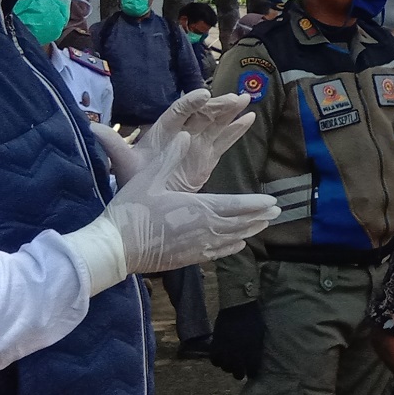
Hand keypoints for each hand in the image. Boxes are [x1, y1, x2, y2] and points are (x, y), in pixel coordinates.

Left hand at [92, 90, 250, 185]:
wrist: (143, 198)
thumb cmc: (134, 178)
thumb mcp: (124, 163)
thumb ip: (113, 145)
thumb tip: (92, 128)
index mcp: (163, 129)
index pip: (179, 110)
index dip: (191, 102)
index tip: (204, 95)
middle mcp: (182, 132)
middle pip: (202, 114)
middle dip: (219, 105)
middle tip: (235, 98)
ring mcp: (196, 143)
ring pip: (216, 123)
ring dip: (231, 111)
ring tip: (247, 99)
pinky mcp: (206, 156)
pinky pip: (223, 141)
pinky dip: (236, 130)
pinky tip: (249, 119)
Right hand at [104, 130, 280, 274]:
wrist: (116, 248)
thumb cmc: (132, 210)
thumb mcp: (150, 178)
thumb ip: (171, 157)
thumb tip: (187, 135)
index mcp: (198, 208)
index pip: (236, 205)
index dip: (256, 204)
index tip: (273, 201)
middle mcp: (204, 229)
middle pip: (239, 223)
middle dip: (259, 216)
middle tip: (277, 212)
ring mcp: (198, 247)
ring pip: (231, 238)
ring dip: (249, 231)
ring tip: (263, 225)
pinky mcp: (189, 259)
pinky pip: (217, 253)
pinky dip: (231, 248)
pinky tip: (239, 245)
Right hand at [209, 302, 264, 379]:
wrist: (238, 307)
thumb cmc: (252, 319)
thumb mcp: (259, 336)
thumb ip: (256, 350)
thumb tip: (255, 359)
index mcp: (252, 352)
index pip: (252, 371)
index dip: (252, 372)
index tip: (252, 371)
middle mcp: (238, 354)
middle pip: (238, 374)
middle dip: (240, 373)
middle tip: (241, 370)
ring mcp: (226, 350)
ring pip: (225, 368)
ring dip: (229, 367)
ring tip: (231, 363)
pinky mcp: (216, 345)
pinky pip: (215, 360)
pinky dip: (218, 360)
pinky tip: (221, 357)